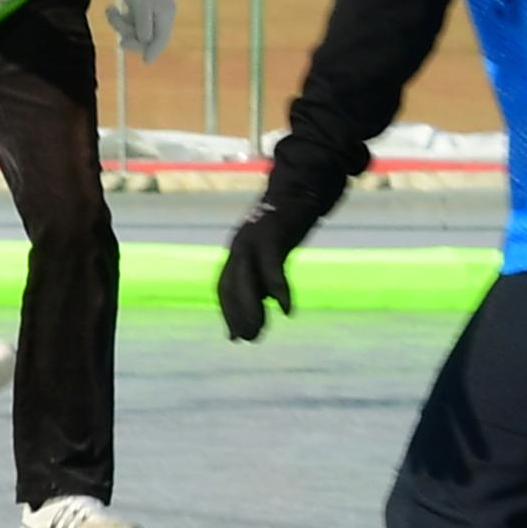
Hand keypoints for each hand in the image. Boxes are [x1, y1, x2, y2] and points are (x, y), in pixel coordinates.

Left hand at [110, 0, 174, 62]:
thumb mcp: (141, 2)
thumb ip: (143, 23)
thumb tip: (145, 40)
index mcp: (165, 15)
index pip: (161, 39)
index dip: (154, 51)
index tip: (145, 61)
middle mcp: (159, 16)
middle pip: (147, 38)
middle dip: (131, 38)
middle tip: (120, 40)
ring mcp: (149, 13)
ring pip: (135, 30)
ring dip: (120, 25)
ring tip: (111, 11)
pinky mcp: (139, 9)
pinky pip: (129, 21)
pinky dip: (119, 18)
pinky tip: (111, 8)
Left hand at [217, 215, 298, 343]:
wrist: (301, 188)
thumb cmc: (289, 222)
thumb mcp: (273, 249)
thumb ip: (265, 269)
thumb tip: (266, 298)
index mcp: (238, 250)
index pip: (225, 286)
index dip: (228, 312)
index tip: (234, 337)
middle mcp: (240, 245)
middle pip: (229, 286)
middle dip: (235, 315)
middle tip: (246, 339)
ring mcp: (253, 240)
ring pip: (244, 280)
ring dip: (250, 309)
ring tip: (258, 332)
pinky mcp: (272, 236)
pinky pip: (272, 269)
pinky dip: (278, 291)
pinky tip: (286, 311)